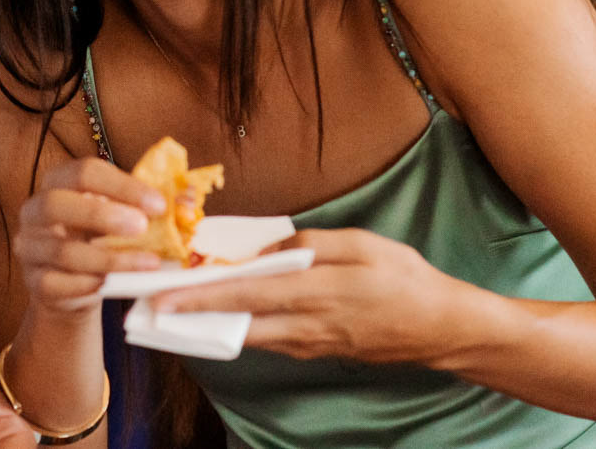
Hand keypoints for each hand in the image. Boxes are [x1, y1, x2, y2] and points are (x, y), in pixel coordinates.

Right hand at [15, 156, 166, 312]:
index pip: (84, 172)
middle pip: (57, 204)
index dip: (122, 185)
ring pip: (63, 252)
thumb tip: (188, 200)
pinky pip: (58, 284)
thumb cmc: (100, 238)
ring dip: (110, 259)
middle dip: (102, 215)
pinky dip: (88, 285)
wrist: (74, 285)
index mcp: (57, 182)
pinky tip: (110, 285)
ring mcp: (29, 248)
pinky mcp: (34, 282)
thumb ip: (144, 205)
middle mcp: (35, 210)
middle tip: (143, 227)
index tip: (158, 205)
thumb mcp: (118, 215)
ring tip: (147, 264)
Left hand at [151, 228, 476, 365]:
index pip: (248, 294)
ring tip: (179, 307)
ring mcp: (312, 345)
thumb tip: (269, 250)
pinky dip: (243, 328)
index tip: (167, 296)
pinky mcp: (318, 352)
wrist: (440, 328)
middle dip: (194, 317)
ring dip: (214, 325)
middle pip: (238, 324)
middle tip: (155, 308)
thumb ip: (311, 244)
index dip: (203, 296)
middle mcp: (308, 326)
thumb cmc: (404, 278)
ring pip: (251, 337)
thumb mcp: (361, 244)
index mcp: (317, 292)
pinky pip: (271, 341)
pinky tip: (227, 315)